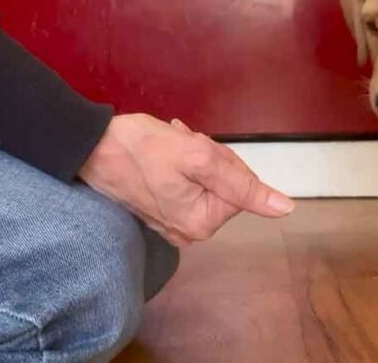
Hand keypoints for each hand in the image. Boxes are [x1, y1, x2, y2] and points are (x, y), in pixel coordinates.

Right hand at [79, 113, 294, 246]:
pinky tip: (164, 151)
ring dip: (194, 157)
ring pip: (206, 181)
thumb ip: (245, 184)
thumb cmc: (144, 147)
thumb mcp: (200, 157)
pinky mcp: (159, 212)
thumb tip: (286, 208)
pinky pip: (186, 185)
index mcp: (203, 224)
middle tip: (181, 143)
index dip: (221, 159)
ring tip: (170, 144)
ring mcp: (172, 224)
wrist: (91, 146)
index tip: (195, 147)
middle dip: (208, 158)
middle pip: (224, 186)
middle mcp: (189, 232)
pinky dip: (180, 165)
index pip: (241, 186)